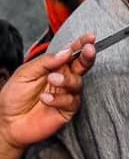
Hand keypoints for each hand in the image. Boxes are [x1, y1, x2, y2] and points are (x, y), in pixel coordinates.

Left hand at [0, 34, 95, 152]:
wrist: (7, 121)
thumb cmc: (14, 96)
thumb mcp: (25, 73)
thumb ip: (46, 62)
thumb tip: (66, 52)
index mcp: (54, 67)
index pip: (71, 53)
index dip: (81, 44)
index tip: (90, 37)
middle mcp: (63, 79)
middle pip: (82, 66)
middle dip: (87, 56)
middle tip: (88, 51)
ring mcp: (66, 94)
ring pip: (77, 83)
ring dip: (66, 80)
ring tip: (51, 80)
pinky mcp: (66, 110)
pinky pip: (71, 102)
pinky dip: (58, 99)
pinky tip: (45, 99)